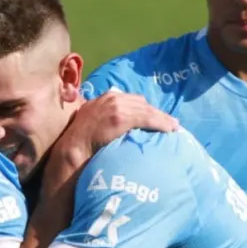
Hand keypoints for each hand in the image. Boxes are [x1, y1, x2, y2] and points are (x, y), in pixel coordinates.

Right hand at [49, 91, 178, 177]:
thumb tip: (118, 127)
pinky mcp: (120, 117)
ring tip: (174, 127)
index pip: (132, 100)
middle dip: (156, 113)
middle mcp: (111, 98)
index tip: (156, 117)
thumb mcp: (93, 123)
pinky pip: (145, 118)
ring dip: (162, 119)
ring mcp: (115, 106)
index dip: (146, 109)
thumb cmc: (81, 142)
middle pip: (141, 103)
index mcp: (106, 98)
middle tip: (170, 122)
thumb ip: (106, 119)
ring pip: (146, 110)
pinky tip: (169, 130)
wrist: (73, 149)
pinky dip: (159, 123)